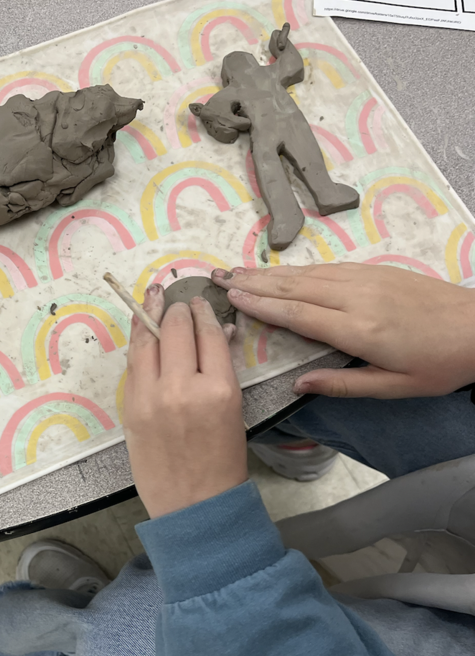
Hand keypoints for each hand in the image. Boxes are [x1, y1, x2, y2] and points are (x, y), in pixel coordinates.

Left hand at [123, 285, 247, 518]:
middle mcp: (183, 387)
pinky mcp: (131, 408)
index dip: (202, 312)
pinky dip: (138, 343)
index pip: (208, 334)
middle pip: (175, 330)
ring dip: (149, 314)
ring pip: (147, 341)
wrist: (194, 505)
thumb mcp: (234, 411)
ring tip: (152, 296)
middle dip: (176, 309)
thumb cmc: (222, 461)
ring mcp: (152, 397)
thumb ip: (220, 370)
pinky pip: (134, 364)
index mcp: (219, 389)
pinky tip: (140, 330)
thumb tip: (214, 333)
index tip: (199, 302)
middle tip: (177, 300)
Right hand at [212, 262, 474, 398]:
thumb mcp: (394, 387)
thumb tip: (298, 384)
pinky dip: (297, 269)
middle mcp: (357, 298)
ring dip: (269, 272)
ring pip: (308, 274)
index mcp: (359, 330)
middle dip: (253, 282)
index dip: (261, 305)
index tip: (230, 298)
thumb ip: (344, 384)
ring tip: (238, 270)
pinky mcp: (376, 270)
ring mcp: (366, 279)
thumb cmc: (439, 365)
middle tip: (217, 277)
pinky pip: (327, 268)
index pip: (298, 315)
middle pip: (295, 288)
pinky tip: (280, 271)